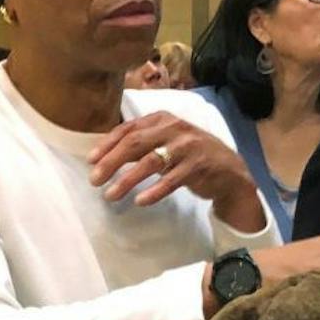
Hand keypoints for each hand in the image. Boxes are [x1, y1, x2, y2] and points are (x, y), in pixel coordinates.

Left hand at [88, 112, 265, 231]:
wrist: (228, 171)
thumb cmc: (188, 156)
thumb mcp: (164, 142)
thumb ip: (139, 144)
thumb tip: (103, 156)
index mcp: (162, 118)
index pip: (129, 128)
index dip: (107, 144)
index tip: (90, 161)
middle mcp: (174, 127)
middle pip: (135, 143)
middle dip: (111, 162)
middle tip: (94, 180)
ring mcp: (188, 146)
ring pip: (150, 161)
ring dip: (127, 180)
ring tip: (110, 195)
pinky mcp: (199, 166)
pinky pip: (171, 180)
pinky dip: (154, 191)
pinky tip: (140, 201)